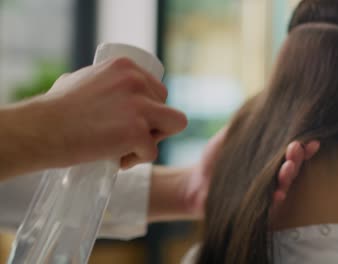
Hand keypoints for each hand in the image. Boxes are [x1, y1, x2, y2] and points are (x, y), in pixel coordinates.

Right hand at [7, 58, 186, 173]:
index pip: (158, 90)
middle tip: (128, 137)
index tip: (132, 121)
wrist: (40, 130)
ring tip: (130, 148)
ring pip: (176, 124)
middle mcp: (137, 81)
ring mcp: (140, 107)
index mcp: (127, 67)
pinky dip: (137, 160)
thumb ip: (104, 82)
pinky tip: (117, 159)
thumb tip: (112, 87)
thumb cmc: (54, 108)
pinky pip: (153, 152)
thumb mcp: (82, 79)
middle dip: (153, 125)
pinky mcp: (137, 132)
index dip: (150, 109)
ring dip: (155, 138)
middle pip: (168, 108)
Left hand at [183, 127, 319, 217]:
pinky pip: (268, 206)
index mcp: (269, 159)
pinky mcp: (254, 208)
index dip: (304, 147)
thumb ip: (246, 122)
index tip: (312, 140)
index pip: (291, 153)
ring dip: (289, 176)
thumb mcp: (230, 135)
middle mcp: (271, 176)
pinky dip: (274, 200)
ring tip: (288, 166)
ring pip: (283, 186)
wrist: (194, 182)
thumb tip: (262, 99)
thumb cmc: (215, 158)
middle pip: (292, 168)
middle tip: (297, 147)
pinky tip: (279, 193)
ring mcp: (264, 192)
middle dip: (297, 158)